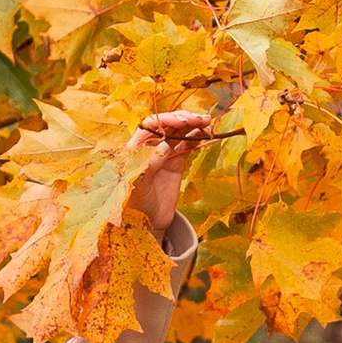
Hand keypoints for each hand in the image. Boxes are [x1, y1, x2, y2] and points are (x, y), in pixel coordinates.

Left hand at [126, 106, 211, 239]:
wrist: (146, 223)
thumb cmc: (135, 204)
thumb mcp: (138, 185)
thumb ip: (149, 164)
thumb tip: (165, 145)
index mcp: (136, 148)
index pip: (151, 125)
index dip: (167, 119)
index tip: (183, 121)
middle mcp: (150, 147)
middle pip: (168, 125)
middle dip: (184, 119)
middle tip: (201, 119)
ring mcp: (164, 154)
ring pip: (179, 133)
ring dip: (193, 125)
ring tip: (207, 123)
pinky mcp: (176, 163)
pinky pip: (187, 145)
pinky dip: (197, 137)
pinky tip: (205, 133)